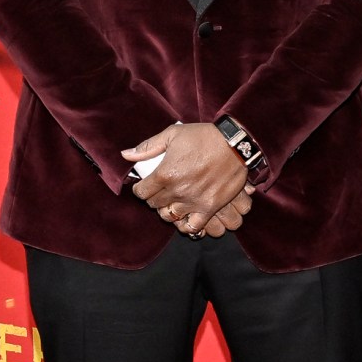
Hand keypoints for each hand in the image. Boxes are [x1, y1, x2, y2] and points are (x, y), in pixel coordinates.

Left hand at [124, 122, 247, 235]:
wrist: (235, 144)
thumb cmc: (204, 137)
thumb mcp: (173, 134)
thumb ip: (148, 147)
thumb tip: (125, 154)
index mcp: (165, 173)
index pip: (141, 192)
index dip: (140, 189)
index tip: (144, 186)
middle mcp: (177, 191)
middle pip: (154, 205)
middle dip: (153, 198)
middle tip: (159, 192)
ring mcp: (193, 201)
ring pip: (170, 216)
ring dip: (168, 210)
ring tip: (171, 203)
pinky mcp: (209, 207)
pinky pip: (193, 226)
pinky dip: (186, 224)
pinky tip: (186, 216)